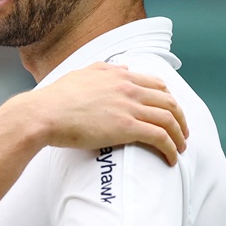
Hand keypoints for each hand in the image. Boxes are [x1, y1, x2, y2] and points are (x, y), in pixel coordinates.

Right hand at [24, 63, 187, 163]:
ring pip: (169, 120)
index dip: (169, 100)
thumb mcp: (82, 73)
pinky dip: (171, 148)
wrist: (42, 113)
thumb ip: (104, 69)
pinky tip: (171, 158)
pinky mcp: (126, 127)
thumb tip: (123, 67)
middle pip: (169, 102)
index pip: (157, 85)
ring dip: (180, 135)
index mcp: (119, 75)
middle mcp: (128, 88)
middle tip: (182, 132)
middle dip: (181, 118)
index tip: (171, 112)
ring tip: (181, 148)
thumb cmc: (56, 98)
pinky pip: (160, 137)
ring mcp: (129, 107)